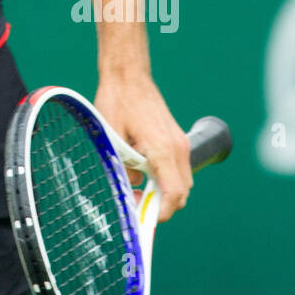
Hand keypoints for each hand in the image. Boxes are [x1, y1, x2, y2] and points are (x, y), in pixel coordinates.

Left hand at [93, 74, 191, 221]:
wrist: (129, 74)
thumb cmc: (118, 101)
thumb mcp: (113, 138)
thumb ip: (123, 167)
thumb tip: (131, 187)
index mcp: (163, 150)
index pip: (173, 195)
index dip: (161, 214)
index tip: (144, 220)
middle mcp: (178, 148)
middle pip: (181, 193)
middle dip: (162, 206)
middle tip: (136, 206)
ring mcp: (180, 142)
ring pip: (181, 181)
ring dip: (164, 192)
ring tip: (136, 190)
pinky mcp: (176, 138)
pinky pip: (177, 168)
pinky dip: (165, 178)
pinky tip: (141, 173)